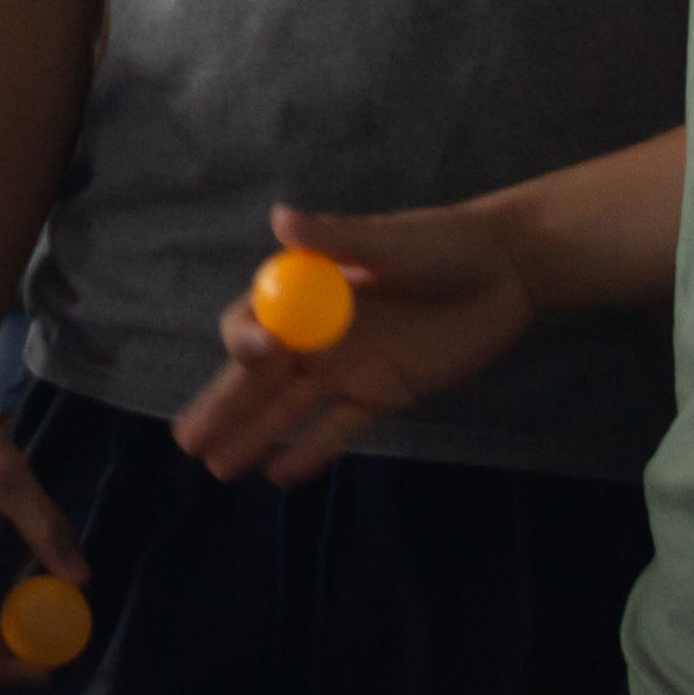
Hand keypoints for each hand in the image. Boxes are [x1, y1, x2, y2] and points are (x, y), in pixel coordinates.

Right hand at [174, 203, 536, 485]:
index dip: (246, 338)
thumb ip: (336, 239)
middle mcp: (316, 334)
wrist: (506, 273)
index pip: (256, 319)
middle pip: (258, 377)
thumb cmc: (442, 243)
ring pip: (289, 408)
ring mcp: (346, 369)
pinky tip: (278, 476)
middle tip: (186, 441)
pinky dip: (310, 451)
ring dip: (253, 437)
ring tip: (217, 470)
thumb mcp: (388, 240)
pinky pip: (338, 428)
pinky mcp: (380, 395)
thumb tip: (281, 217)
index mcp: (306, 290)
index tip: (258, 351)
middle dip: (222, 406)